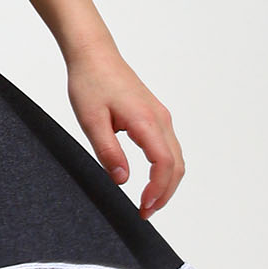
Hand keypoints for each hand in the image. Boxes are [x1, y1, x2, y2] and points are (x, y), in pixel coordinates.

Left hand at [68, 54, 183, 219]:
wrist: (94, 55)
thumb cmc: (90, 83)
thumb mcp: (91, 121)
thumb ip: (108, 151)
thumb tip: (122, 180)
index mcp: (145, 120)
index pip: (164, 163)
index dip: (158, 189)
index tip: (143, 207)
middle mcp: (160, 118)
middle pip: (177, 164)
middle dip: (165, 193)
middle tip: (145, 213)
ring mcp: (160, 116)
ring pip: (176, 157)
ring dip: (167, 182)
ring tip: (148, 202)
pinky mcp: (155, 115)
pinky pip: (169, 147)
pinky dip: (166, 168)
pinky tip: (150, 179)